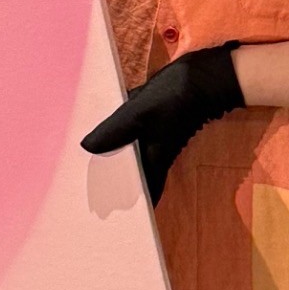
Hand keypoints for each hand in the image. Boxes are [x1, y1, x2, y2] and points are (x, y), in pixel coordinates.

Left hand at [80, 43, 244, 202]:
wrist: (205, 76)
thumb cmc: (174, 98)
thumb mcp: (139, 113)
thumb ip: (113, 130)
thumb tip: (86, 148)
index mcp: (153, 160)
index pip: (138, 191)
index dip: (123, 204)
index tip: (101, 213)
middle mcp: (155, 153)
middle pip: (131, 174)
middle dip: (111, 180)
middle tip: (83, 185)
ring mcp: (155, 137)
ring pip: (129, 154)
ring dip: (112, 156)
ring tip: (85, 158)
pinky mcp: (153, 122)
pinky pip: (131, 135)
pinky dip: (117, 136)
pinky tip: (102, 129)